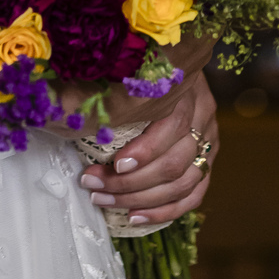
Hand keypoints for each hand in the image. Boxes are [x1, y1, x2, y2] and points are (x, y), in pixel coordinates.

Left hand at [77, 73, 217, 227]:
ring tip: (105, 201)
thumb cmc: (144, 65)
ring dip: (140, 200)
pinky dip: (164, 211)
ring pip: (182, 184)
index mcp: (185, 88)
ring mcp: (209, 141)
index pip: (173, 126)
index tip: (114, 164)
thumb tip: (70, 109)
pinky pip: (192, 196)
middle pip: (173, 163)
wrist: (178, 62)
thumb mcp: (134, 66)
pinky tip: (136, 216)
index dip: (145, 151)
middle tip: (94, 187)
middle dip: (130, 183)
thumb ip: (116, 88)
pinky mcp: (208, 161)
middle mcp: (202, 117)